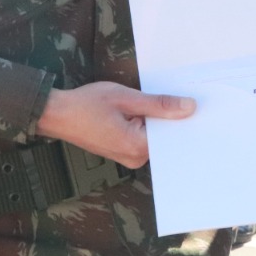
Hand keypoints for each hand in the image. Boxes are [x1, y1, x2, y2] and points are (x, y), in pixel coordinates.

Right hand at [34, 81, 196, 168]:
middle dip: (173, 118)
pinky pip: (144, 137)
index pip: (173, 137)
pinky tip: (146, 108)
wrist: (57, 114)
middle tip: (185, 98)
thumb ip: (158, 104)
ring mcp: (128, 156)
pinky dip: (148, 123)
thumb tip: (189, 107)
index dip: (185, 120)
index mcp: (136, 147)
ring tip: (160, 100)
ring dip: (158, 120)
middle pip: (165, 138)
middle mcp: (135, 158)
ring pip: (155, 137)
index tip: (199, 106)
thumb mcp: (126, 97)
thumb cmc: (86, 105)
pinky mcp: (123, 151)